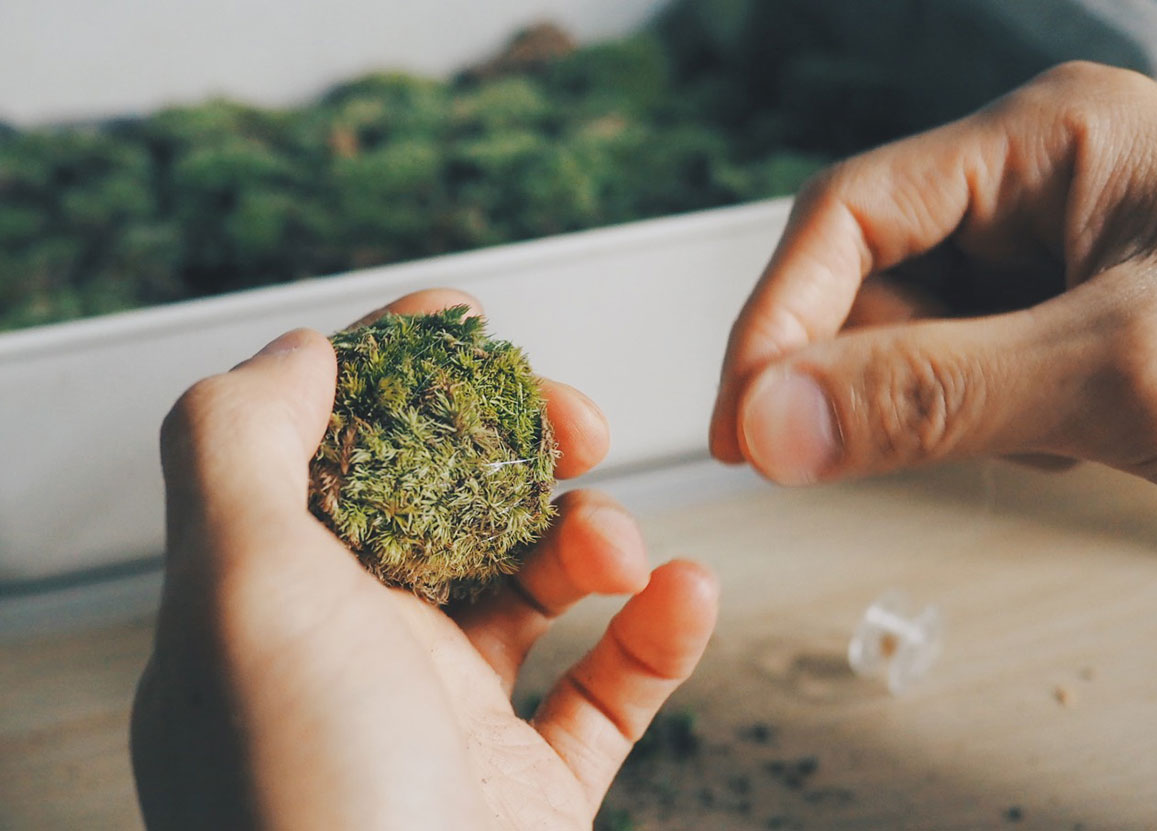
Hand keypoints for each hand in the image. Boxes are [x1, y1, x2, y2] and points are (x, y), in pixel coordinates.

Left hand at [131, 289, 718, 830]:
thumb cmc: (306, 810)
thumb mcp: (237, 596)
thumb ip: (239, 445)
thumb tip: (301, 352)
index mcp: (273, 605)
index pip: (331, 448)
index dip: (397, 370)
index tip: (470, 321)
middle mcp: (353, 657)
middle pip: (449, 503)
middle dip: (521, 445)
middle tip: (579, 421)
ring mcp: (444, 723)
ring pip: (536, 589)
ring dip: (595, 538)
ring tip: (622, 542)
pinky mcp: (527, 793)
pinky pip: (607, 692)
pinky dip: (657, 635)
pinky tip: (688, 595)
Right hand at [711, 61, 1156, 493]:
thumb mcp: (1125, 373)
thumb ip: (935, 394)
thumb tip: (767, 423)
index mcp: (1048, 138)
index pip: (851, 212)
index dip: (777, 315)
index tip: (739, 421)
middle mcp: (1038, 185)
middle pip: (871, 275)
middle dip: (851, 371)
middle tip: (827, 458)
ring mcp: (1051, 257)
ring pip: (912, 336)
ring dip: (927, 408)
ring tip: (1038, 439)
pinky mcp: (1062, 325)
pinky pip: (965, 376)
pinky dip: (980, 428)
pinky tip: (1063, 442)